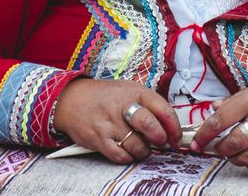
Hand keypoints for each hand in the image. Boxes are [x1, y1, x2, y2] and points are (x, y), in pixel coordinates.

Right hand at [52, 79, 181, 163]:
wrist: (71, 100)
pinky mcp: (98, 139)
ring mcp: (109, 123)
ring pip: (137, 145)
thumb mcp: (128, 90)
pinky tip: (127, 151)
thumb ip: (149, 105)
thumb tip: (170, 126)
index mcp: (135, 92)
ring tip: (141, 146)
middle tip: (160, 142)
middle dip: (160, 139)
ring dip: (143, 151)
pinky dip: (128, 157)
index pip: (163, 109)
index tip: (176, 137)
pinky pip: (120, 156)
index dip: (174, 127)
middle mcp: (121, 106)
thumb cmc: (105, 97)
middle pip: (150, 126)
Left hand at [190, 75, 247, 171]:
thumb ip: (233, 100)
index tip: (197, 142)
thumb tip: (214, 108)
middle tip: (216, 148)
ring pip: (246, 156)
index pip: (220, 120)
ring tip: (231, 154)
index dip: (205, 133)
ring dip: (233, 158)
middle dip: (219, 149)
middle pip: (232, 142)